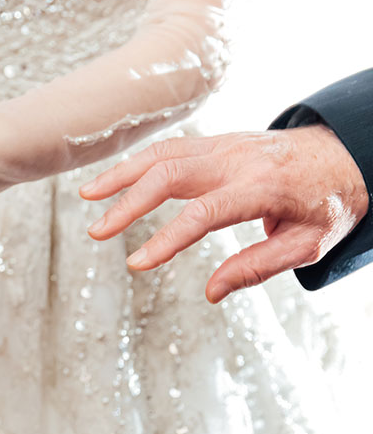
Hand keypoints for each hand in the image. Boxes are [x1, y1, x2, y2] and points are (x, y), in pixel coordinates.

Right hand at [81, 127, 368, 302]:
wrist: (346, 153)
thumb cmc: (328, 204)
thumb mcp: (308, 244)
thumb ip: (257, 267)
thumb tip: (211, 293)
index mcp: (263, 187)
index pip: (203, 213)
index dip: (166, 239)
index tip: (136, 264)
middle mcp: (237, 159)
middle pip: (170, 174)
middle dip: (127, 203)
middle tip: (97, 232)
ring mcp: (224, 144)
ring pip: (162, 153)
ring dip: (121, 174)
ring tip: (88, 196)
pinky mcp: (215, 140)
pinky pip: (169, 147)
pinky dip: (136, 162)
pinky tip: (114, 179)